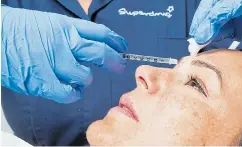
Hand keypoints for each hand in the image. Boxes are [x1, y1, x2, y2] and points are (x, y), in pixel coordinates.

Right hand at [1, 6, 127, 102]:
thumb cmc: (17, 29)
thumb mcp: (48, 23)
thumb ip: (68, 33)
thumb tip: (86, 44)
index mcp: (65, 27)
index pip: (99, 33)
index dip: (114, 41)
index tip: (122, 47)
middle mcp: (64, 43)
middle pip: (99, 53)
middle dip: (113, 61)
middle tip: (119, 66)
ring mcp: (54, 62)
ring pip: (84, 75)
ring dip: (85, 78)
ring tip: (80, 78)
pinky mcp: (43, 81)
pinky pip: (68, 93)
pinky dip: (74, 94)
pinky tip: (73, 91)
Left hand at [189, 0, 241, 57]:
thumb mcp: (226, 32)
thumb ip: (212, 33)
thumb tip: (196, 41)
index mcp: (224, 2)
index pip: (207, 6)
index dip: (198, 20)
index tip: (194, 36)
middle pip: (213, 2)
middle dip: (204, 19)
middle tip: (199, 37)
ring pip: (226, 3)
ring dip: (215, 17)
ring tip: (208, 34)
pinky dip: (235, 7)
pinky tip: (223, 17)